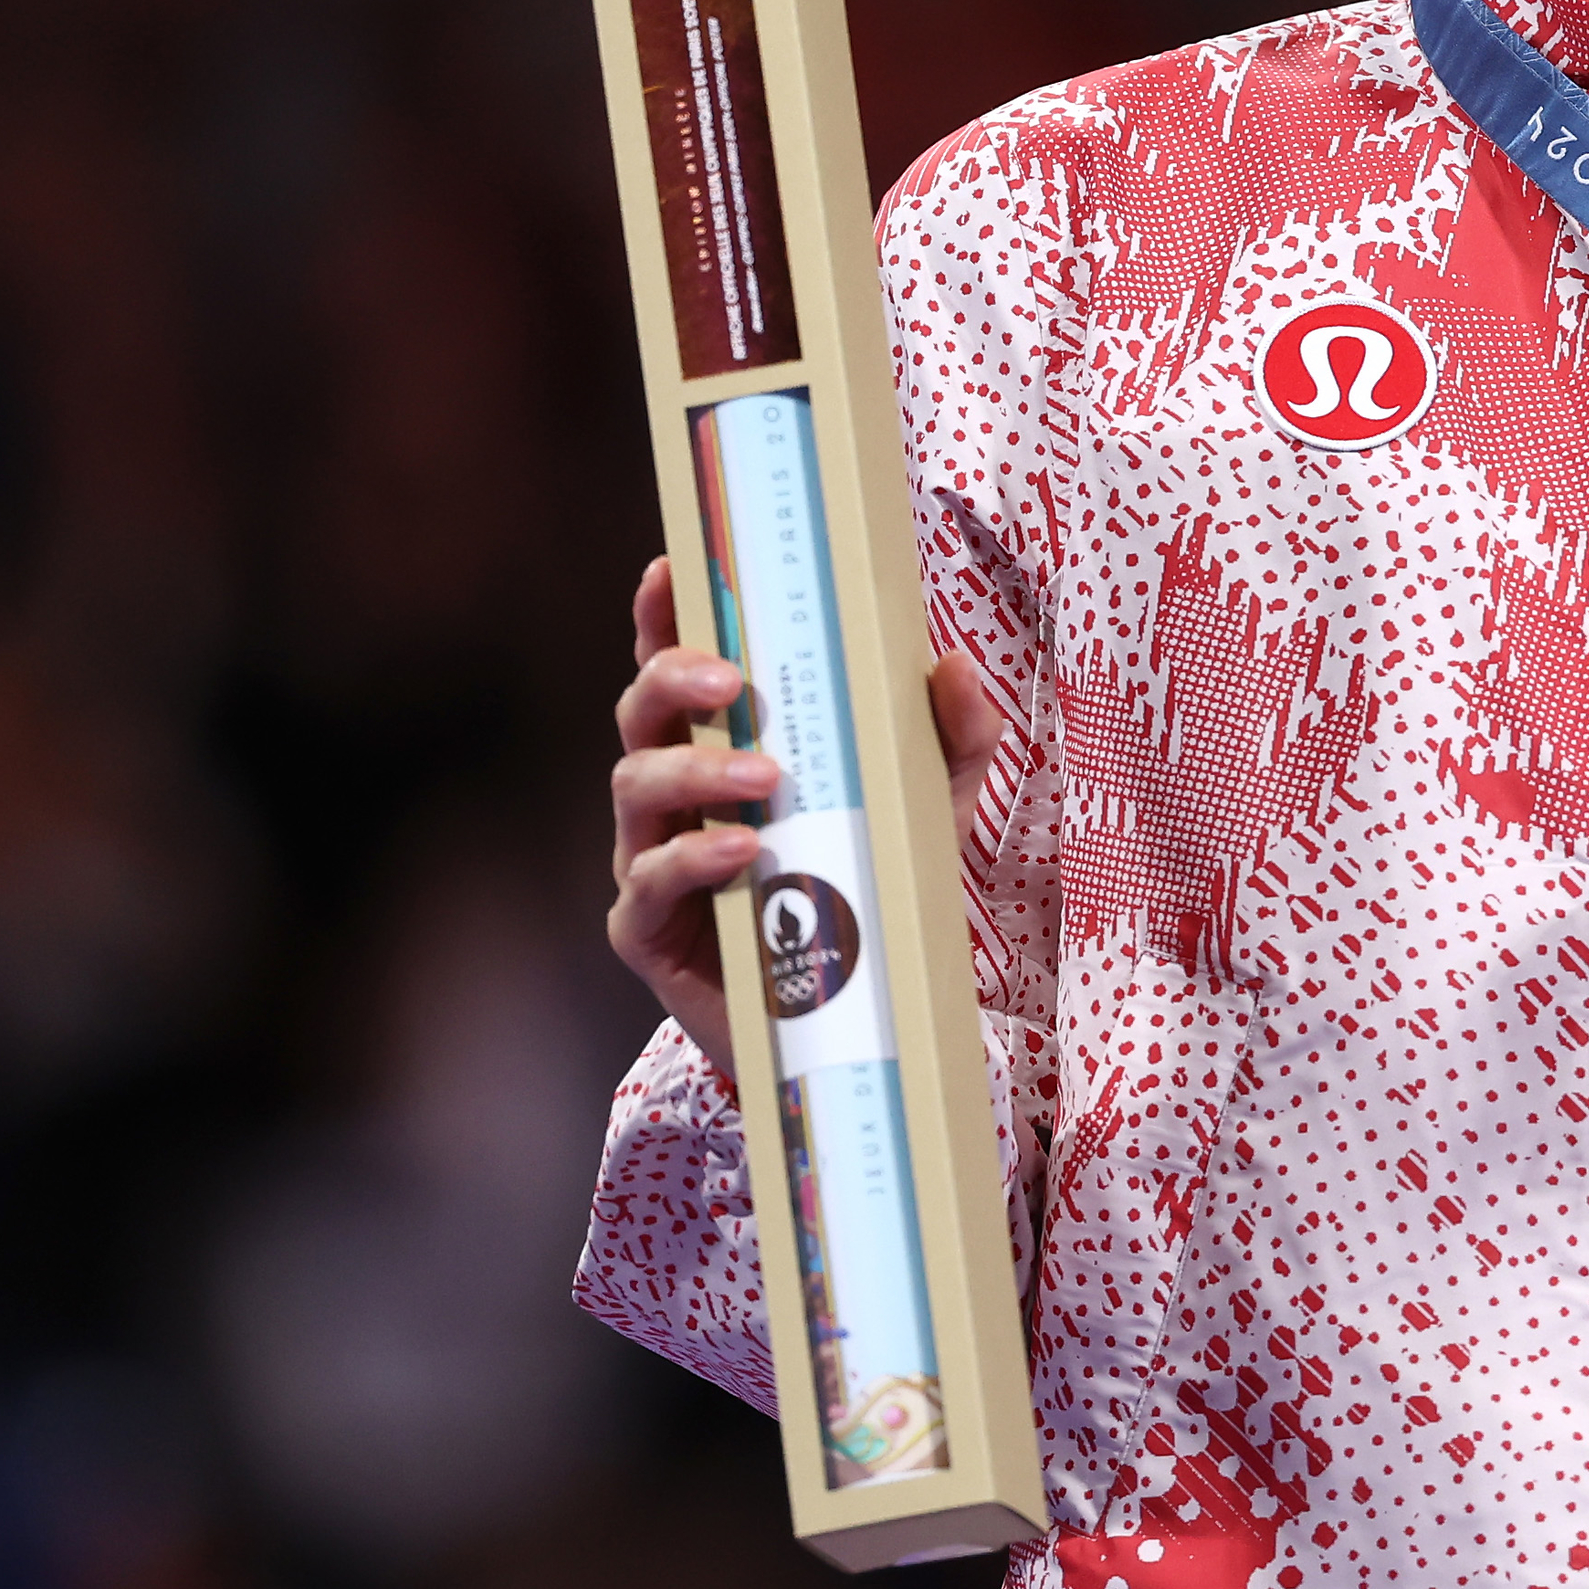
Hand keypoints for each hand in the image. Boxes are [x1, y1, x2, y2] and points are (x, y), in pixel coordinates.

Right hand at [604, 559, 1009, 1072]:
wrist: (857, 1021)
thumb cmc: (874, 891)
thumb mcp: (929, 806)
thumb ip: (950, 736)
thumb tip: (953, 664)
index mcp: (721, 745)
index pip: (679, 668)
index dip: (664, 617)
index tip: (672, 568)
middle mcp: (672, 793)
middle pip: (641, 712)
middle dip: (672, 680)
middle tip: (731, 681)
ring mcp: (650, 858)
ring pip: (636, 787)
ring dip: (695, 770)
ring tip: (765, 777)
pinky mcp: (647, 930)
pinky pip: (648, 881)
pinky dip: (695, 858)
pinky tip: (744, 850)